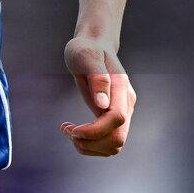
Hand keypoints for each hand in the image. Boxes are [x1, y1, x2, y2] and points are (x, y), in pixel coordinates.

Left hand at [60, 35, 136, 156]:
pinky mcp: (113, 117)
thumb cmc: (86, 48)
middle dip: (91, 143)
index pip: (116, 119)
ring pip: (114, 145)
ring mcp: (122, 111)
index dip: (94, 130)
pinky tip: (75, 132)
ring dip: (90, 146)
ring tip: (69, 132)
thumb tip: (103, 105)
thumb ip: (98, 78)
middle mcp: (126, 103)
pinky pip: (108, 141)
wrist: (93, 45)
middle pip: (117, 139)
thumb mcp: (86, 56)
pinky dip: (91, 144)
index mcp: (121, 89)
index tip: (72, 128)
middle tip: (67, 131)